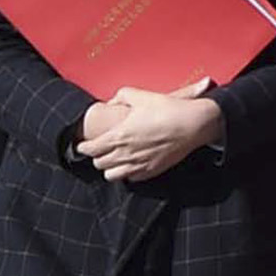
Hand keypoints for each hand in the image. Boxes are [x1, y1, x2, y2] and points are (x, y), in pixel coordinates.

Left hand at [76, 80, 224, 183]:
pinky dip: (127, 173)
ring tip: (113, 159)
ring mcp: (138, 165)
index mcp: (119, 135)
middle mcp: (126, 154)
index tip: (82, 145)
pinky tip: (131, 163)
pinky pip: (130, 179)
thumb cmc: (168, 109)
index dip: (83, 147)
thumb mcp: (142, 96)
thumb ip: (121, 96)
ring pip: (112, 176)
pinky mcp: (151, 171)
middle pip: (99, 164)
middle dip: (96, 157)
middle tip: (99, 149)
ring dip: (109, 168)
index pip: (91, 149)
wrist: (193, 125)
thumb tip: (111, 101)